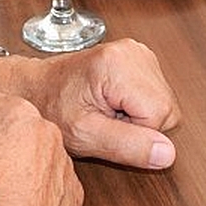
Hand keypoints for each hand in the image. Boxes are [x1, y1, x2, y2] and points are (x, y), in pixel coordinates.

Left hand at [0, 40, 178, 168]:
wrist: (39, 87)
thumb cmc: (52, 107)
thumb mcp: (84, 135)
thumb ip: (127, 145)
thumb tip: (167, 153)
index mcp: (117, 66)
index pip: (160, 115)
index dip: (137, 133)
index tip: (107, 126)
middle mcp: (133, 52)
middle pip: (167, 108)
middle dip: (141, 125)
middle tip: (106, 120)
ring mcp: (139, 52)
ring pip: (165, 103)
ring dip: (140, 116)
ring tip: (108, 110)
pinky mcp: (140, 58)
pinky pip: (157, 94)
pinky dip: (139, 105)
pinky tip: (115, 102)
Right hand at [0, 92, 82, 205]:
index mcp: (18, 115)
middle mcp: (48, 133)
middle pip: (16, 128)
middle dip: (0, 143)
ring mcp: (63, 164)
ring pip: (36, 156)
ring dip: (20, 168)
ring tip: (0, 194)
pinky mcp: (72, 193)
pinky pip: (51, 183)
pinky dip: (37, 192)